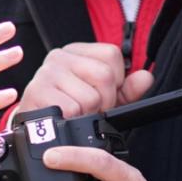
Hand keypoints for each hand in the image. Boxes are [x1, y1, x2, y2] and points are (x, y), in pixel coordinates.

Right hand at [17, 42, 153, 117]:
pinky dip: (74, 121)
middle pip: (104, 75)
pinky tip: (64, 120)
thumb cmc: (69, 109)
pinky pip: (72, 110)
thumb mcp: (101, 97)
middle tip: (90, 110)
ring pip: (90, 97)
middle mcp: (59, 56)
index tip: (103, 95)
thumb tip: (147, 77)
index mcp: (76, 51)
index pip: (112, 54)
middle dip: (104, 101)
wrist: (34, 129)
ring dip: (88, 114)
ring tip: (75, 115)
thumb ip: (126, 89)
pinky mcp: (37, 92)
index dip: (116, 81)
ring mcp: (46, 72)